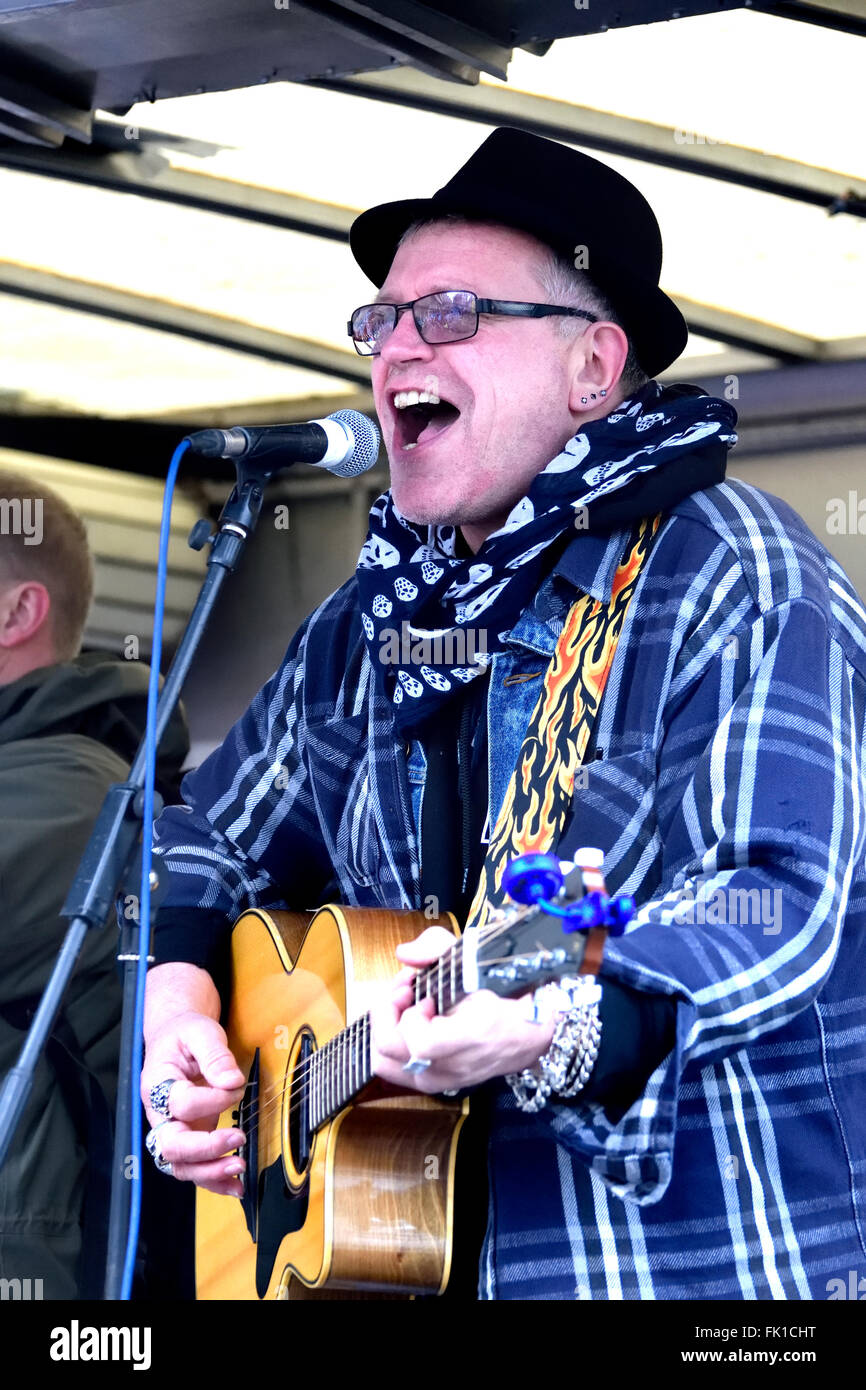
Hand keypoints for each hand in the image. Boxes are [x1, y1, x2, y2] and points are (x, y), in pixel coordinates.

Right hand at [141, 1009, 246, 1196]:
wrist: (177, 1037)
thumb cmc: (186, 1034)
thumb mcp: (200, 1032)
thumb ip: (215, 1055)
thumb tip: (232, 1081)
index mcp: (156, 1085)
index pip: (180, 1104)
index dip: (212, 1100)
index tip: (236, 1086)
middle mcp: (159, 1114)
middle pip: (171, 1146)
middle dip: (205, 1149)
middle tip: (238, 1138)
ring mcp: (173, 1130)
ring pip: (181, 1166)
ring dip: (210, 1172)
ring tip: (240, 1168)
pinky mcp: (189, 1138)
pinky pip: (195, 1167)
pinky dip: (215, 1181)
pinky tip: (237, 1186)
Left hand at [370, 927, 554, 1093]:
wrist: (532, 1030)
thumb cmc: (507, 993)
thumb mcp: (477, 959)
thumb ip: (438, 947)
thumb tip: (405, 954)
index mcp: (468, 1038)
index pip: (417, 1043)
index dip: (409, 1012)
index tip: (423, 991)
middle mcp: (451, 1067)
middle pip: (388, 1053)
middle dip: (386, 1013)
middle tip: (404, 990)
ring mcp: (442, 1081)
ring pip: (386, 1064)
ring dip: (387, 1028)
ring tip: (405, 1006)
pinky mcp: (438, 1084)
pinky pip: (398, 1069)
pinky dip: (396, 1043)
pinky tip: (414, 1023)